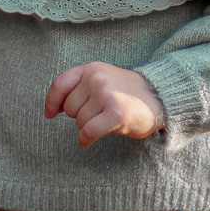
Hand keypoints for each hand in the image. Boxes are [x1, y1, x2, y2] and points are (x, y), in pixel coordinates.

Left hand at [44, 62, 166, 146]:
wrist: (159, 98)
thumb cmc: (126, 93)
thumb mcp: (101, 79)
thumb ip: (79, 88)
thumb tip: (52, 109)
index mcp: (90, 69)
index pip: (59, 85)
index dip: (51, 102)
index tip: (50, 115)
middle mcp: (96, 79)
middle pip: (69, 107)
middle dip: (79, 115)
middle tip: (98, 114)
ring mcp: (106, 95)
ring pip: (79, 121)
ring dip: (88, 126)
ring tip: (106, 119)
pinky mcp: (116, 114)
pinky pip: (88, 131)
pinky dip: (85, 139)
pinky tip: (87, 141)